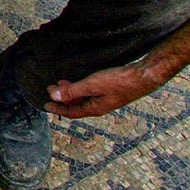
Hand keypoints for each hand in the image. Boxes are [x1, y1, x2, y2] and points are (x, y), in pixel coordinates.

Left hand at [44, 65, 161, 117]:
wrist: (144, 76)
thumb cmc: (120, 81)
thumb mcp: (92, 85)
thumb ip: (73, 91)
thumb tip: (54, 97)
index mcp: (95, 109)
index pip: (72, 112)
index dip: (58, 109)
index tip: (45, 105)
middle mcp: (100, 107)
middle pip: (76, 105)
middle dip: (62, 98)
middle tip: (49, 89)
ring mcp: (106, 99)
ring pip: (83, 98)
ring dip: (71, 92)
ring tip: (60, 84)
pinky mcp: (110, 91)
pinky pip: (90, 92)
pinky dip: (80, 88)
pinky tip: (78, 81)